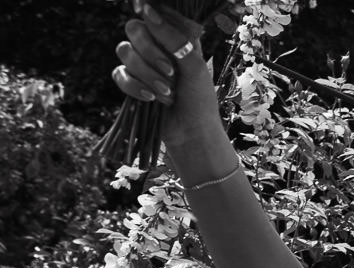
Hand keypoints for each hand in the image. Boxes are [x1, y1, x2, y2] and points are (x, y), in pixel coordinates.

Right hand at [111, 1, 218, 146]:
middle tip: (170, 73)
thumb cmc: (200, 98)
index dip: (151, 18)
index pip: (154, 13)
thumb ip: (172, 37)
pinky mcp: (131, 82)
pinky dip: (135, 87)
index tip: (155, 27)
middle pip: (134, 29)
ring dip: (146, 74)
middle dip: (150, 52)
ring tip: (167, 92)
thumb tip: (147, 10)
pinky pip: (118, 74)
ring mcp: (142, 63)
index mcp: (175, 36)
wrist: (192, 133)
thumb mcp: (193, 65)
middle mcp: (156, 46)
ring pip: (124, 51)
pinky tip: (151, 99)